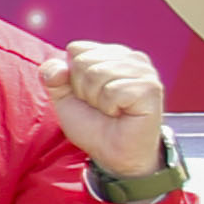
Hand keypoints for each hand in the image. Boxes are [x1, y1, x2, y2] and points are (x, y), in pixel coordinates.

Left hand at [41, 40, 168, 183]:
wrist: (113, 154)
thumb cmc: (93, 124)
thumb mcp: (64, 98)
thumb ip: (53, 76)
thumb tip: (57, 67)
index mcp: (111, 54)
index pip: (76, 49)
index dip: (72, 77)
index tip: (86, 95)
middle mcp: (131, 57)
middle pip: (84, 61)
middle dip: (83, 89)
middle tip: (100, 106)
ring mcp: (144, 71)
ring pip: (97, 73)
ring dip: (96, 99)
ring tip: (111, 110)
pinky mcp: (150, 88)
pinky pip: (112, 90)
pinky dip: (109, 107)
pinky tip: (121, 114)